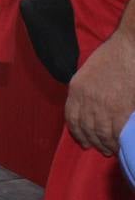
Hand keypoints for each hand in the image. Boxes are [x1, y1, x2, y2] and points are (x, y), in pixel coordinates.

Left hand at [65, 28, 134, 155]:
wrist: (129, 49)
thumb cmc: (111, 57)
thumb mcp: (87, 72)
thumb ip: (85, 90)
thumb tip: (89, 107)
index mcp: (76, 89)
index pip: (71, 117)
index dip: (76, 131)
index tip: (82, 139)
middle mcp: (86, 99)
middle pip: (85, 127)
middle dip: (91, 141)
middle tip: (97, 148)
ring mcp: (103, 105)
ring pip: (100, 132)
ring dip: (104, 144)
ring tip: (108, 150)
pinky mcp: (120, 109)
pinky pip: (115, 131)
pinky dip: (116, 141)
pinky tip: (118, 145)